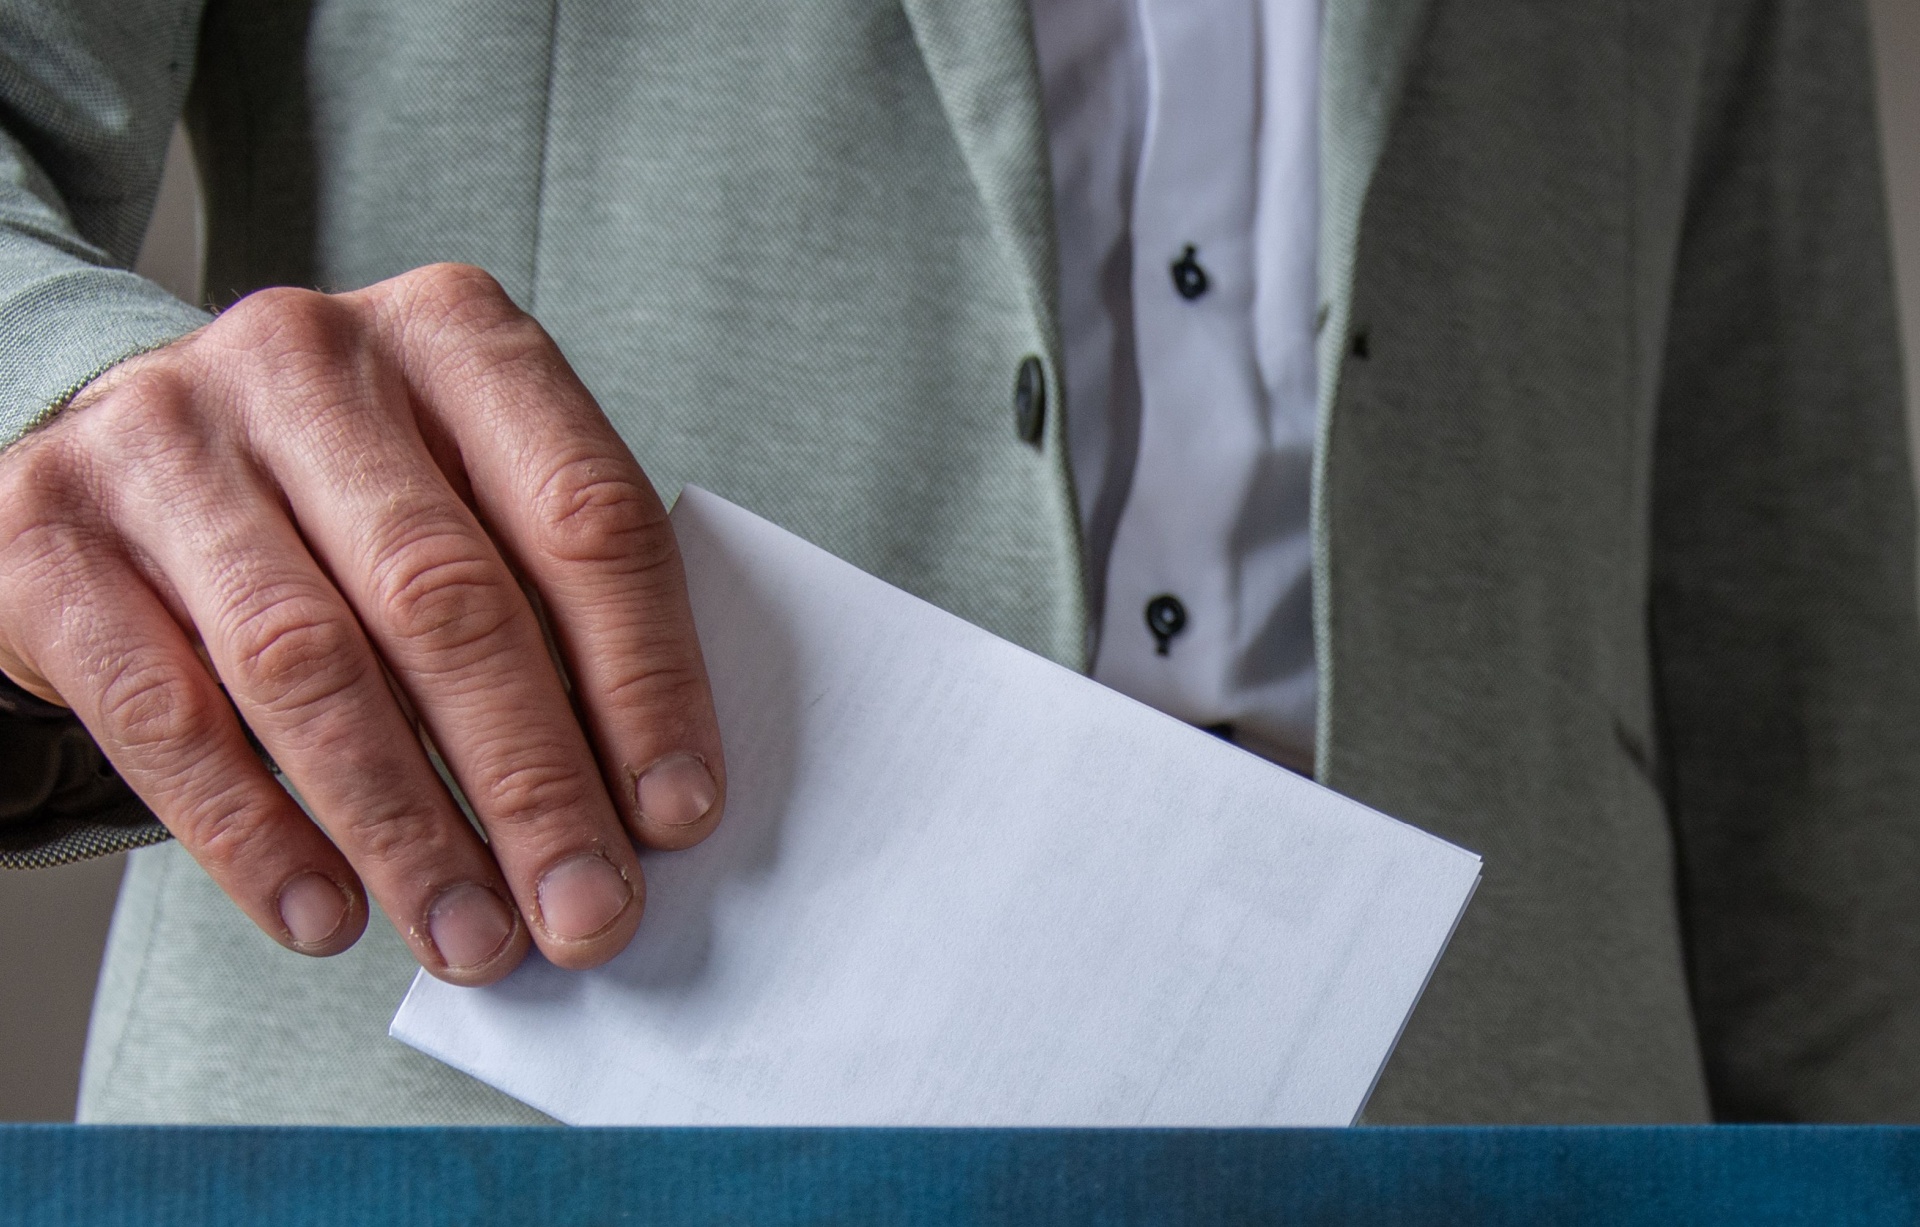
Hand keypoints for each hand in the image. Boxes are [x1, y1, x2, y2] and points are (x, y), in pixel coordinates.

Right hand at [0, 264, 724, 983]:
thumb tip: (640, 808)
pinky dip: (257, 834)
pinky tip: (327, 916)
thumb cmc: (350, 502)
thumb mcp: (465, 499)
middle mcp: (308, 360)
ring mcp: (164, 438)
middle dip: (533, 782)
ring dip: (408, 830)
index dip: (644, 678)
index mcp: (454, 334)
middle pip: (449, 598)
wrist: (123, 456)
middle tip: (585, 912)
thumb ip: (550, 610)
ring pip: (310, 665)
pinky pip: (166, 715)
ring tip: (473, 940)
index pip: (584, 516)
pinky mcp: (46, 536)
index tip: (676, 815)